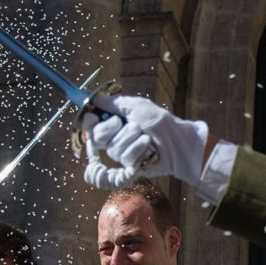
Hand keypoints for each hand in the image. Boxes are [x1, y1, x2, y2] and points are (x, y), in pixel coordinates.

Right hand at [82, 94, 207, 188]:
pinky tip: (148, 146)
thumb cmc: (159, 122)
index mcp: (114, 123)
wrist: (177, 141)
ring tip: (146, 136)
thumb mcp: (136, 106)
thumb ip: (114, 103)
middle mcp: (115, 138)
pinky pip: (125, 158)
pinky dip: (138, 149)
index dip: (89, 122)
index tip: (93, 117)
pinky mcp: (129, 166)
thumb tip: (95, 98)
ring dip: (131, 138)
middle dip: (110, 128)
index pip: (91, 125)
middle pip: (96, 138)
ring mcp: (121, 153)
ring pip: (113, 148)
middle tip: (125, 123)